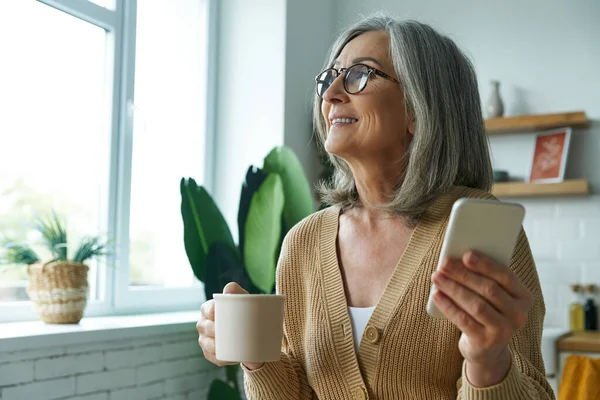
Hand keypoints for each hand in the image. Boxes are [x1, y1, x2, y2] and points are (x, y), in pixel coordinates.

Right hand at [196, 282, 264, 370]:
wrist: (251, 330)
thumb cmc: (243, 310)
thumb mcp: (241, 298)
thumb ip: (235, 290)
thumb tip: (229, 290)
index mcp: (208, 309)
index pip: (207, 309)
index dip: (211, 312)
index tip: (218, 314)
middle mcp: (204, 324)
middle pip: (206, 327)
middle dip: (215, 330)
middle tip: (230, 331)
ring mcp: (205, 340)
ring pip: (207, 344)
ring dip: (216, 346)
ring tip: (229, 346)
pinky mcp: (210, 353)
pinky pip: (213, 357)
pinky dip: (220, 358)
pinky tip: (227, 358)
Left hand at [431, 251, 532, 386]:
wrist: (487, 349)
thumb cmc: (487, 312)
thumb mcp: (493, 297)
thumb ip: (484, 278)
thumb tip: (458, 259)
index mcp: (524, 298)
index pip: (506, 276)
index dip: (486, 264)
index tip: (466, 254)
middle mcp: (518, 315)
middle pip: (489, 289)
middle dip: (463, 274)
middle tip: (444, 264)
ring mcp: (504, 331)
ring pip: (476, 305)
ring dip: (453, 288)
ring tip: (437, 277)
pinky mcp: (486, 342)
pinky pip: (464, 320)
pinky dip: (448, 305)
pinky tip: (436, 295)